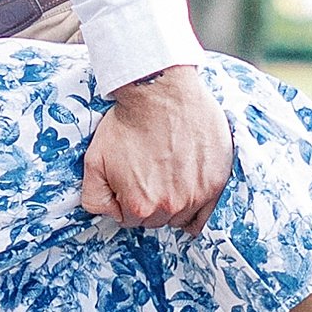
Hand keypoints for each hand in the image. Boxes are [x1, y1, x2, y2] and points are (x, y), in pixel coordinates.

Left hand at [80, 65, 232, 233]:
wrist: (161, 91)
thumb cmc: (128, 121)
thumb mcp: (94, 160)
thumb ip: (94, 197)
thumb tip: (109, 215)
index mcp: (139, 206)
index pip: (130, 220)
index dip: (127, 199)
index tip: (131, 179)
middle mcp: (170, 207)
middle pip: (157, 219)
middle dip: (151, 200)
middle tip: (150, 171)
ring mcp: (196, 196)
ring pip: (182, 215)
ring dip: (175, 200)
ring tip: (169, 172)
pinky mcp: (217, 182)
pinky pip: (208, 213)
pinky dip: (199, 207)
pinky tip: (189, 189)